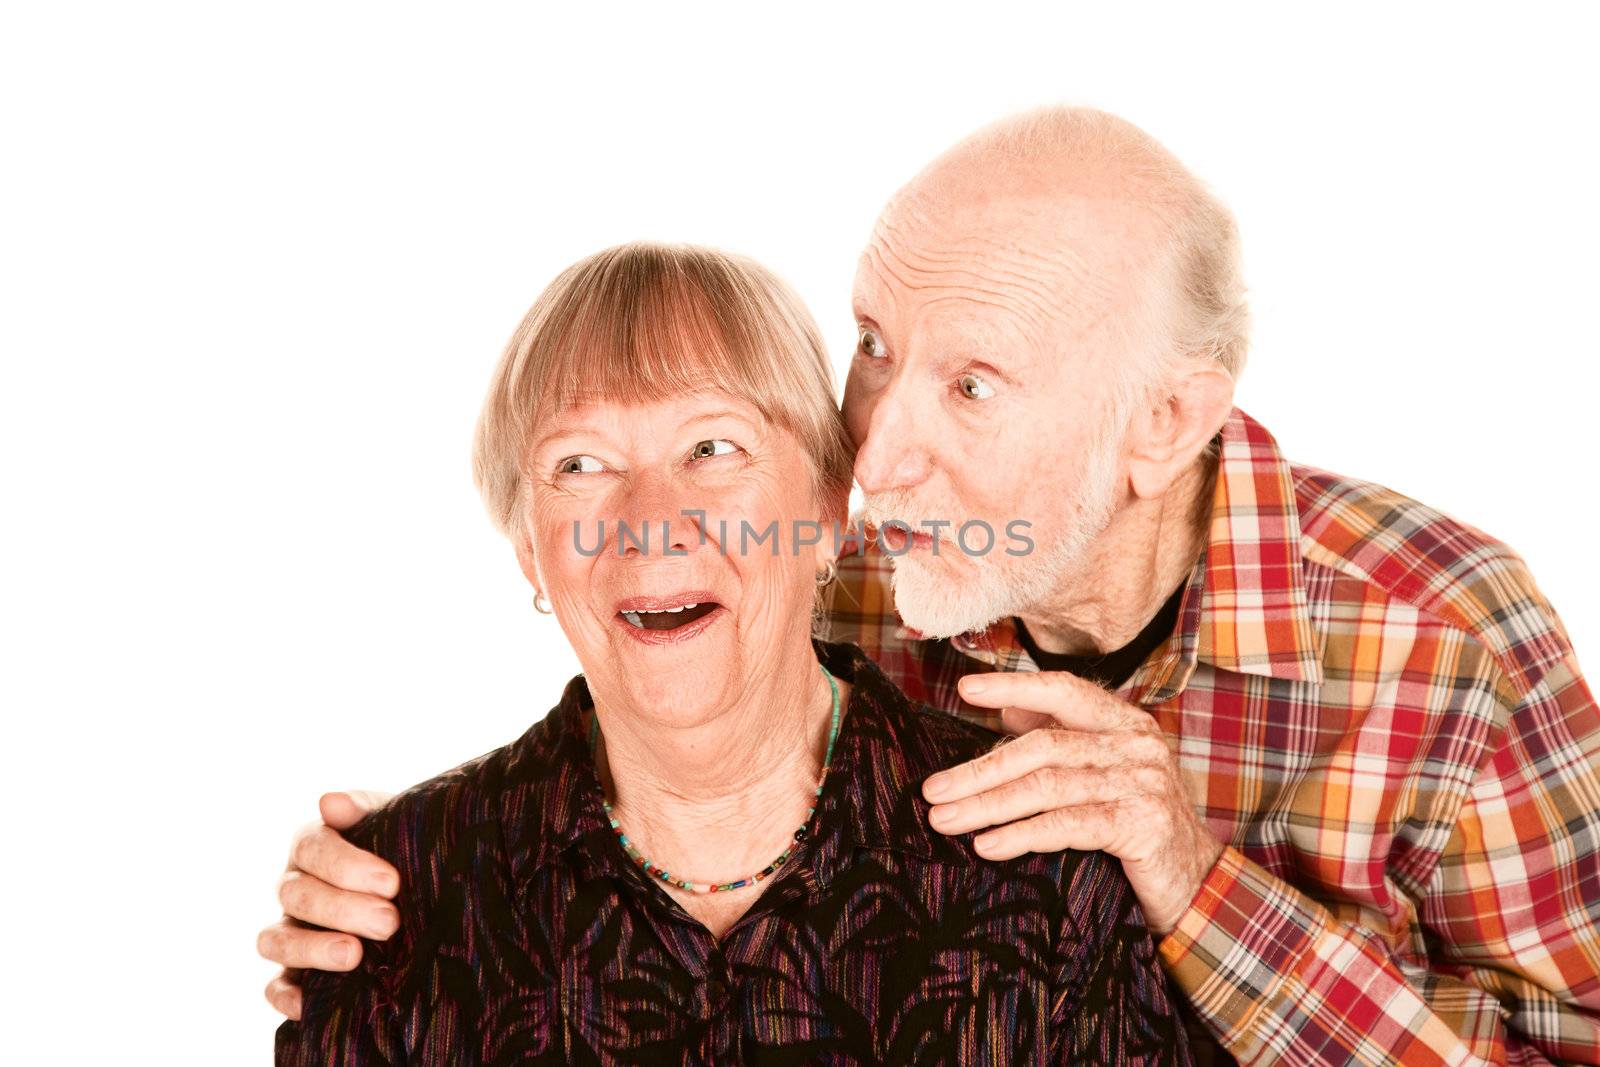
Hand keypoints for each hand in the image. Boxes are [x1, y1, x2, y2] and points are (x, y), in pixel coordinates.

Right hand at [257, 790, 398, 1019]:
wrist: (420, 888)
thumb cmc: (401, 850)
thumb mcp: (392, 822)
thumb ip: (363, 809)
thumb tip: (331, 802)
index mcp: (312, 845)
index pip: (313, 848)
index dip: (347, 865)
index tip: (390, 882)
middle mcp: (293, 886)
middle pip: (298, 895)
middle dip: (342, 908)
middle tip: (389, 921)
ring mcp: (289, 930)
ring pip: (276, 940)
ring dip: (312, 949)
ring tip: (354, 955)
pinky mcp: (293, 973)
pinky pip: (274, 987)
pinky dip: (285, 996)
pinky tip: (309, 1004)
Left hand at [922, 672, 1224, 934]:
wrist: (1197, 881)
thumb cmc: (1137, 824)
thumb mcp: (1102, 774)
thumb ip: (1061, 739)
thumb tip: (1006, 712)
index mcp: (1124, 722)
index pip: (1063, 690)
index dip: (1013, 686)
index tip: (965, 691)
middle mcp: (1137, 744)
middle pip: (1042, 746)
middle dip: (979, 769)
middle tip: (932, 790)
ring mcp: (1142, 783)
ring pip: (1048, 786)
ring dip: (988, 804)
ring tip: (945, 819)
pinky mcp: (1142, 826)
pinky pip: (1068, 825)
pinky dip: (1022, 834)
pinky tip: (987, 845)